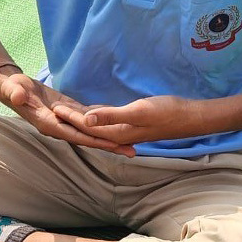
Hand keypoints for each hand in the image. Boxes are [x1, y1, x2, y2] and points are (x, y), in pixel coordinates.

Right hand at [0, 72, 135, 156]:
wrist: (12, 87)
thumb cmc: (11, 88)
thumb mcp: (12, 89)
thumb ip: (15, 94)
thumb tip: (18, 97)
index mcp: (48, 124)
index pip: (75, 134)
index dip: (93, 139)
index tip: (112, 144)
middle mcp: (59, 127)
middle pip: (88, 139)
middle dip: (109, 145)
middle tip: (132, 151)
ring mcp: (65, 122)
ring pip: (91, 133)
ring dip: (110, 139)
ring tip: (131, 145)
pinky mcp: (69, 113)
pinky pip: (88, 123)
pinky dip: (102, 127)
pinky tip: (118, 129)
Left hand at [54, 95, 205, 145]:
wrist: (189, 117)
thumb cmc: (166, 112)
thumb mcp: (138, 111)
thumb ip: (111, 115)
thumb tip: (85, 119)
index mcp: (116, 133)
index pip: (86, 126)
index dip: (70, 117)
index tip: (54, 107)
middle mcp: (118, 134)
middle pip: (88, 128)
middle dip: (70, 119)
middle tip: (52, 108)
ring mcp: (125, 129)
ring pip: (97, 124)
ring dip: (81, 118)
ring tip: (65, 109)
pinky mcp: (131, 122)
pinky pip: (107, 119)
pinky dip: (95, 114)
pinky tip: (89, 109)